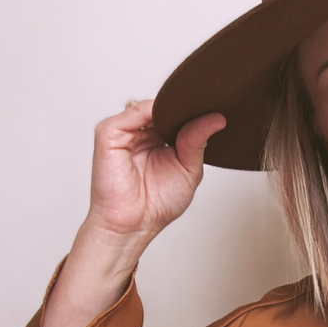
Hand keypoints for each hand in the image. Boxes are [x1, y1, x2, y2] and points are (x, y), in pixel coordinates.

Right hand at [34, 103, 224, 326]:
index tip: (218, 105)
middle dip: (185, 104)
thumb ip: (197, 141)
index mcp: (158, 138)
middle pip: (164, 105)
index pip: (175, 113)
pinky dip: (154, 110)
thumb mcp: (188, 169)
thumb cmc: (156, 204)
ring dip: (172, 106)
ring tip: (193, 110)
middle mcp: (141, 131)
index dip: (194, 110)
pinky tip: (171, 118)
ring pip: (150, 105)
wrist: (134, 225)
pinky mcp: (109, 132)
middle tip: (211, 102)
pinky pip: (133, 111)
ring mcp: (124, 130)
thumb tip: (217, 118)